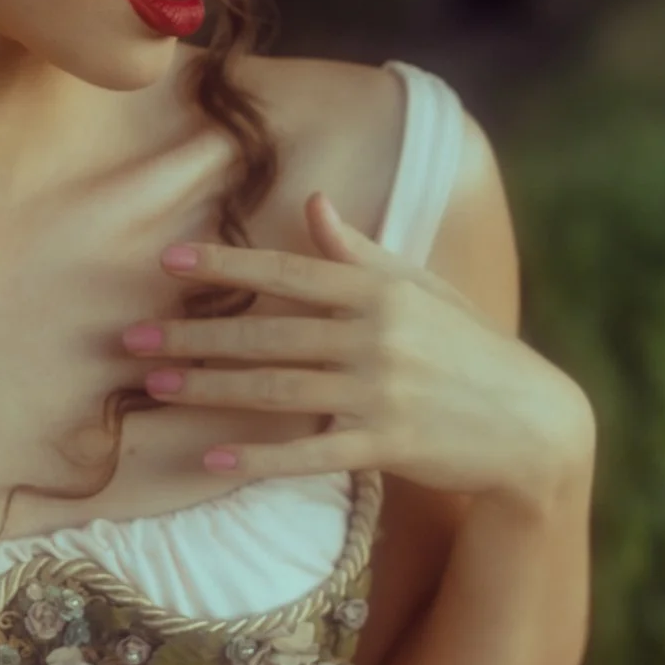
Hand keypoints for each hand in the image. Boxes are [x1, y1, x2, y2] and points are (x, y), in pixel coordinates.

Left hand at [121, 193, 593, 505]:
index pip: (288, 273)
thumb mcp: (421, 289)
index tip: (169, 264)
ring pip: (277, 390)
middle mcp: (376, 336)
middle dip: (195, 338)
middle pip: (268, 334)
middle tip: (132, 342)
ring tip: (155, 389)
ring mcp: (381, 391)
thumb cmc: (469, 348)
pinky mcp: (386, 443)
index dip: (226, 267)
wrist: (532, 422)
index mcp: (381, 291)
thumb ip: (361, 252)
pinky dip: (261, 456)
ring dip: (211, 390)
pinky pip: (310, 450)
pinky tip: (213, 459)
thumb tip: (312, 205)